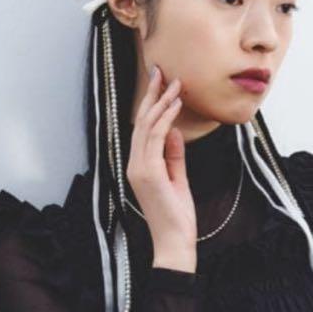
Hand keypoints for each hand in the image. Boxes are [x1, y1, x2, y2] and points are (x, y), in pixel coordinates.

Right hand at [127, 65, 196, 269]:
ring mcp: (139, 168)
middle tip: (161, 71)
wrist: (175, 240)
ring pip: (147, 126)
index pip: (143, 129)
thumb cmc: (177, 216)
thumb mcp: (178, 180)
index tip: (162, 84)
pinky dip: (165, 119)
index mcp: (139, 166)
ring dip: (161, 102)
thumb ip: (174, 156)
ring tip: (174, 82)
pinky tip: (175, 105)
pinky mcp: (148, 172)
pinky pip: (155, 138)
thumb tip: (175, 132)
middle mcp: (134, 164)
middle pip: (141, 122)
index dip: (152, 105)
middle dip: (152, 95)